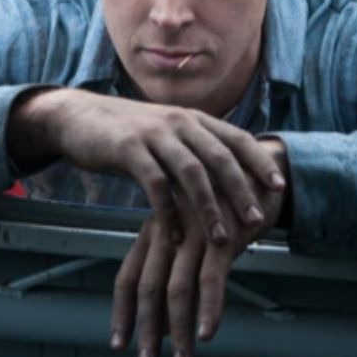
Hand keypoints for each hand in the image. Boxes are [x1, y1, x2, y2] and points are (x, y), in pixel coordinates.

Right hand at [9, 90, 283, 246]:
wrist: (77, 117)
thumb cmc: (127, 133)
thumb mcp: (167, 134)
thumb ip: (195, 150)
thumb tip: (228, 180)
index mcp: (193, 118)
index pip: (236, 138)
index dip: (259, 161)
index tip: (279, 187)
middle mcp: (179, 122)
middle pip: (220, 157)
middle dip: (242, 190)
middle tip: (257, 221)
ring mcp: (154, 134)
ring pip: (192, 173)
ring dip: (209, 208)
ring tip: (221, 238)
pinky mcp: (128, 149)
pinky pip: (155, 184)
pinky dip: (167, 212)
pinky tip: (173, 236)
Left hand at [112, 140, 287, 356]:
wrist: (259, 167)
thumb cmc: (225, 204)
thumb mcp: (192, 229)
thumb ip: (176, 263)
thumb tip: (164, 310)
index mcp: (157, 229)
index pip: (129, 276)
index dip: (121, 313)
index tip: (118, 344)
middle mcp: (170, 231)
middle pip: (147, 288)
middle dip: (146, 331)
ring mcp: (195, 233)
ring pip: (177, 289)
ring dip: (177, 331)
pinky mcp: (223, 235)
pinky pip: (211, 279)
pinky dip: (208, 309)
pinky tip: (206, 334)